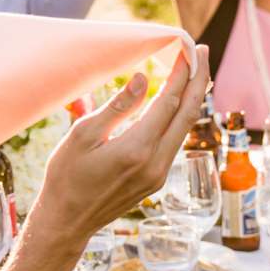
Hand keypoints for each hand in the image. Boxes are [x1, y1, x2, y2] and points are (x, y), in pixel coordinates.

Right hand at [27, 46, 208, 244]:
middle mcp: (155, 163)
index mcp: (136, 149)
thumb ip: (117, 107)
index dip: (181, 73)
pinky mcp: (156, 180)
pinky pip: (175, 142)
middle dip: (198, 80)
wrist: (67, 221)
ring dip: (192, 98)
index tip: (188, 49)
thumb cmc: (67, 176)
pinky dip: (180, 118)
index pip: (169, 102)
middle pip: (188, 114)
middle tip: (202, 52)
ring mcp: (159, 174)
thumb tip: (143, 78)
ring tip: (194, 72)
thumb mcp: (83, 135)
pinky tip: (177, 104)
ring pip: (184, 129)